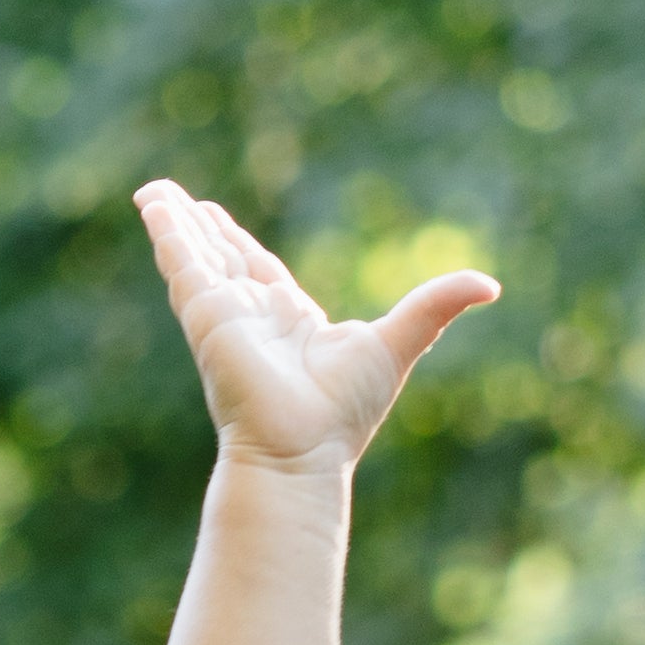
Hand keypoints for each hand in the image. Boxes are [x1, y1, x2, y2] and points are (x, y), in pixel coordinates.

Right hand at [135, 182, 494, 483]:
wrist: (302, 451)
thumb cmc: (346, 412)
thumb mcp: (400, 342)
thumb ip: (437, 305)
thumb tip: (491, 284)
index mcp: (289, 324)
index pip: (259, 272)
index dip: (240, 245)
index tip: (220, 222)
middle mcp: (251, 319)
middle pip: (221, 260)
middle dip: (202, 229)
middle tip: (181, 201)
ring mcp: (224, 317)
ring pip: (196, 256)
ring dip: (175, 223)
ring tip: (153, 193)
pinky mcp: (206, 315)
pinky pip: (183, 262)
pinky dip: (168, 232)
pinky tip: (153, 204)